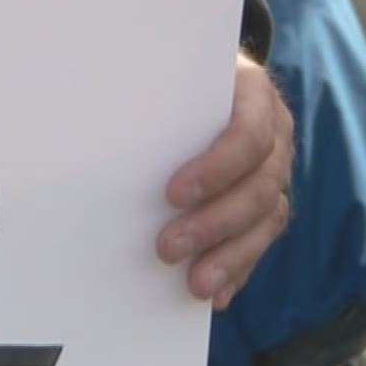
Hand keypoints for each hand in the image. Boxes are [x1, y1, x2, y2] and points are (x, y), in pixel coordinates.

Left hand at [158, 53, 293, 309]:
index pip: (248, 135)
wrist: (200, 77)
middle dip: (213, 223)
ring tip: (195, 284)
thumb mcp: (164, 71)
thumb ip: (149, 92)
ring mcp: (275, 169)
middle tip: (166, 249)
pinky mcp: (267, 201)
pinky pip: (261, 240)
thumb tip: (91, 116)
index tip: (171, 194)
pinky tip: (216, 293)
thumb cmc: (172, 75)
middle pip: (258, 186)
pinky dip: (238, 268)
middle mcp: (275, 133)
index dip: (215, 169)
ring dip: (230, 256)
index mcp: (253, 93)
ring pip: (266, 219)